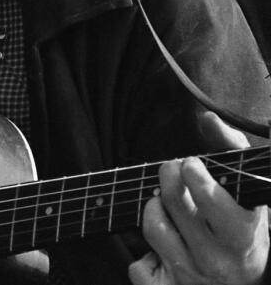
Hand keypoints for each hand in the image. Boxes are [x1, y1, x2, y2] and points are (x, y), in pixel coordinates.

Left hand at [129, 112, 268, 284]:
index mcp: (243, 237)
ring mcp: (192, 278)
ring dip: (154, 208)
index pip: (215, 203)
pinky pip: (138, 265)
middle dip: (169, 177)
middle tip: (173, 170)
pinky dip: (144, 254)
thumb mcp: (250, 197)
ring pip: (153, 226)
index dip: (197, 178)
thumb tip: (209, 118)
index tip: (190, 164)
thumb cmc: (245, 232)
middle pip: (175, 204)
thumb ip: (232, 153)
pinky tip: (164, 249)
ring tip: (170, 206)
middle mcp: (218, 260)